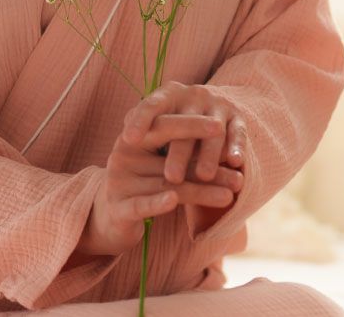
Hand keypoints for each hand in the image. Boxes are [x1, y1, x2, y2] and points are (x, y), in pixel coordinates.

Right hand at [78, 96, 243, 256]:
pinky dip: (156, 203)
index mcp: (134, 137)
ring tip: (230, 194)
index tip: (220, 125)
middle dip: (202, 154)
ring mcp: (119, 181)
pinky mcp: (118, 209)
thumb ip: (183, 155)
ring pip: (167, 183)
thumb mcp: (161, 166)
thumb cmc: (144, 186)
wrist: (109, 218)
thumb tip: (227, 147)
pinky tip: (172, 201)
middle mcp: (124, 154)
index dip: (192, 124)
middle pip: (169, 153)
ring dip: (203, 190)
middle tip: (234, 160)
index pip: (164, 124)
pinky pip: (140, 205)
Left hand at [122, 81, 246, 187]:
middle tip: (170, 177)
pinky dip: (237, 146)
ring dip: (208, 154)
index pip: (151, 105)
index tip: (128, 139)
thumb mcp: (160, 116)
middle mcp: (193, 95)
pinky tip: (235, 161)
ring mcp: (217, 104)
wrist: (213, 104)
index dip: (140, 121)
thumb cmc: (175, 118)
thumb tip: (126, 137)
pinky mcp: (238, 116)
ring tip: (203, 176)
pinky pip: (238, 132)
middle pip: (183, 123)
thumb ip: (144, 124)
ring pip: (212, 131)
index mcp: (169, 94)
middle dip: (178, 152)